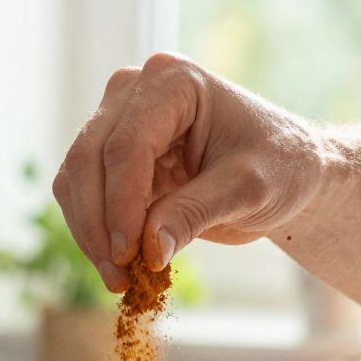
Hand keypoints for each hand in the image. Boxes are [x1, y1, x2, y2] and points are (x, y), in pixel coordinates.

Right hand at [53, 52, 331, 289]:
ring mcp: (118, 120)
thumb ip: (196, 213)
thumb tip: (148, 252)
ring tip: (120, 280)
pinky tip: (121, 267)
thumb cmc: (280, 167)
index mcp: (172, 80)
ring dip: (91, 234)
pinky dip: (95, 234)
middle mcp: (134, 91)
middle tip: (119, 278)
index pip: (127, 145)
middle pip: (89, 159)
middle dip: (99, 224)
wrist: (285, 173)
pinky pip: (83, 196)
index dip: (121, 205)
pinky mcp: (112, 156)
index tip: (129, 256)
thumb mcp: (248, 190)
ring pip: (75, 179)